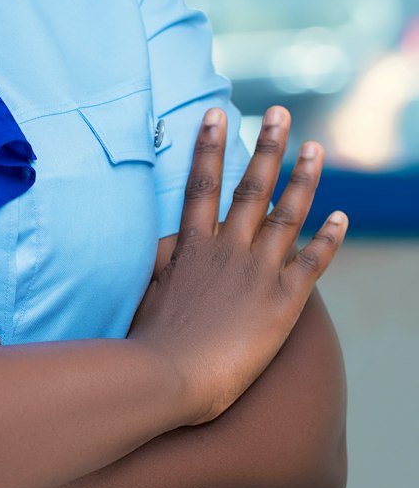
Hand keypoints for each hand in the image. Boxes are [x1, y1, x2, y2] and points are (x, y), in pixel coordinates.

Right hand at [129, 106, 346, 424]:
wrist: (171, 373)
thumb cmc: (149, 340)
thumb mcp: (146, 289)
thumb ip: (161, 262)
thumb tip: (161, 243)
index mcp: (192, 245)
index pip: (202, 184)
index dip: (209, 146)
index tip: (216, 114)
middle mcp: (228, 248)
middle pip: (251, 186)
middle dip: (267, 146)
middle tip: (279, 113)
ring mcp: (258, 271)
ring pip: (287, 213)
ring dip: (304, 178)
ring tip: (314, 148)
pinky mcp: (284, 299)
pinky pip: (313, 260)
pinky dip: (329, 237)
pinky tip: (342, 215)